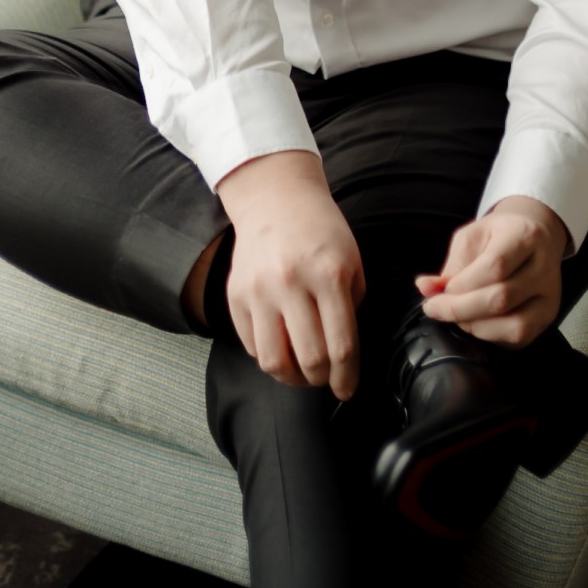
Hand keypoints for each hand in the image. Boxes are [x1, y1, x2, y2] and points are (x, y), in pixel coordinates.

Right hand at [217, 151, 365, 398]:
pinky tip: (281, 348)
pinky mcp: (236, 295)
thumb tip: (343, 354)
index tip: (348, 389)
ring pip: (274, 361)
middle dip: (322, 379)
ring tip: (302, 372)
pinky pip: (251, 346)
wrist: (276, 198)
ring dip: (292, 378)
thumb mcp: (352, 260)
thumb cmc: (321, 230)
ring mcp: (259, 290)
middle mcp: (291, 283)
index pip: (341, 345)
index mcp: (329, 274)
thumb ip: (350, 306)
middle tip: (327, 377)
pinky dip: (269, 357)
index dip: (347, 377)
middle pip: (309, 359)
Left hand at [415, 197, 567, 347]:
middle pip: (502, 298)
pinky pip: (518, 338)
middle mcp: (544, 269)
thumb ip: (451, 264)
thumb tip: (425, 288)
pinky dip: (490, 335)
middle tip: (436, 308)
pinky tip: (475, 322)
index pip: (495, 267)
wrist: (535, 237)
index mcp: (526, 237)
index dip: (462, 285)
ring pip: (514, 325)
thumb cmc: (499, 235)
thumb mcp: (473, 236)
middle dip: (461, 309)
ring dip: (476, 326)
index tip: (437, 292)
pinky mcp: (546, 318)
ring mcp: (549, 297)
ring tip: (457, 315)